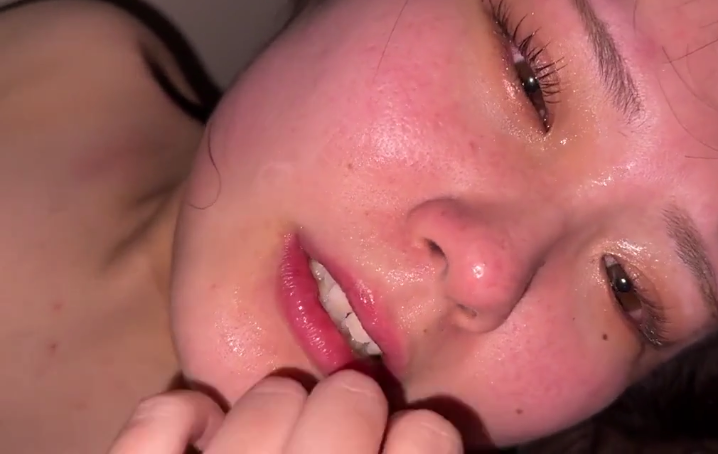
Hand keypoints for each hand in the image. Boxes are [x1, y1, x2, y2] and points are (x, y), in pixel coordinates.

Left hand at [108, 371, 462, 453]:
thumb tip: (438, 425)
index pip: (432, 437)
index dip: (425, 431)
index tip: (409, 436)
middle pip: (349, 401)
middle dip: (352, 405)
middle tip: (342, 426)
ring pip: (268, 400)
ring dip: (276, 408)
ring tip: (277, 436)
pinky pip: (161, 423)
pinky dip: (182, 414)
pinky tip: (204, 430)